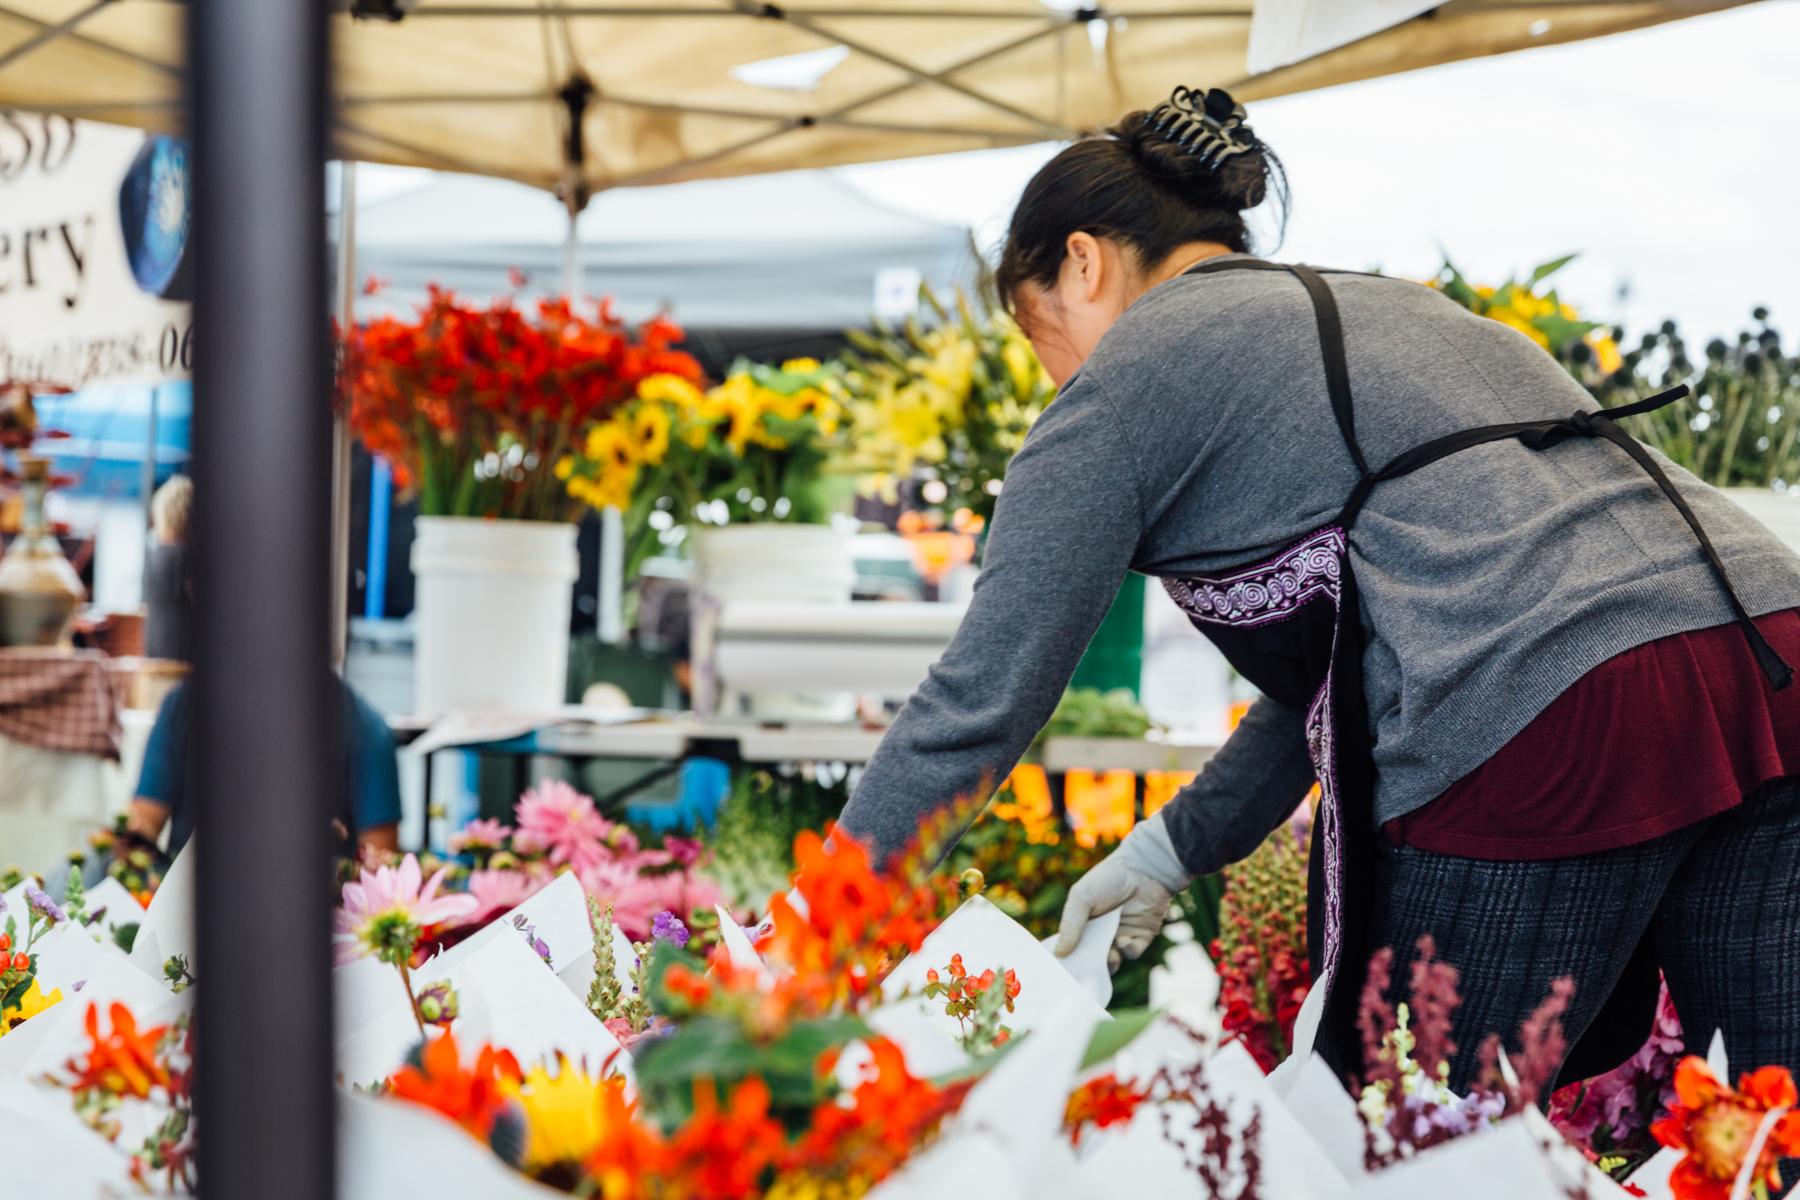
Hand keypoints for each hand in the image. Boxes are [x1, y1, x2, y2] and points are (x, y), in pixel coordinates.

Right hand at [1054, 811, 1190, 972]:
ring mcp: (1121, 936)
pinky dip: (1127, 950)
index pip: (1071, 945)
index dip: (1067, 957)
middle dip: (1088, 966)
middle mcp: (1101, 932)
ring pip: (1113, 961)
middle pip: (1091, 958)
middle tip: (1084, 971)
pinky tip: (1123, 940)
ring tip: (1109, 955)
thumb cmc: (1107, 879)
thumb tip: (1060, 953)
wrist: (1143, 870)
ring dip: (1110, 962)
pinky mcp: (1140, 938)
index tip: (1060, 968)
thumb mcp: (1081, 897)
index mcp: (1083, 923)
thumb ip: (1070, 925)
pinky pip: (1132, 953)